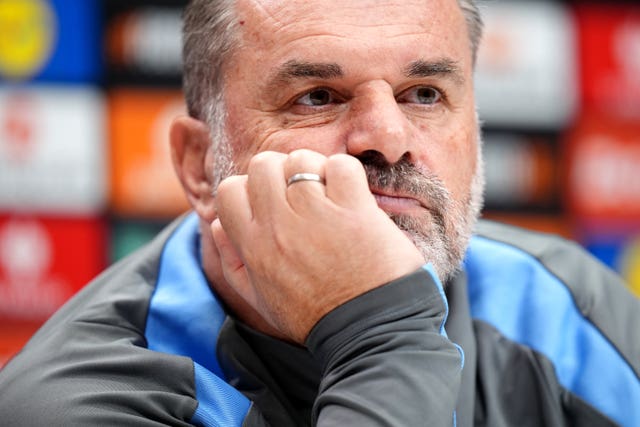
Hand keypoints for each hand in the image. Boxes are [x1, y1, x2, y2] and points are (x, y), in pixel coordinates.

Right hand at [211, 149, 423, 342]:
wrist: (368, 332)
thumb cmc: (315, 316)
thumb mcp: (260, 299)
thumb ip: (232, 262)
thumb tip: (216, 226)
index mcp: (253, 245)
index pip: (229, 189)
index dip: (249, 188)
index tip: (271, 201)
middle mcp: (278, 225)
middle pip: (263, 164)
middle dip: (281, 171)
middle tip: (302, 192)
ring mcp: (316, 214)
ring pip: (301, 160)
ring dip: (315, 170)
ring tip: (330, 195)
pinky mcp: (354, 209)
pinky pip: (340, 165)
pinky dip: (346, 174)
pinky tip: (352, 197)